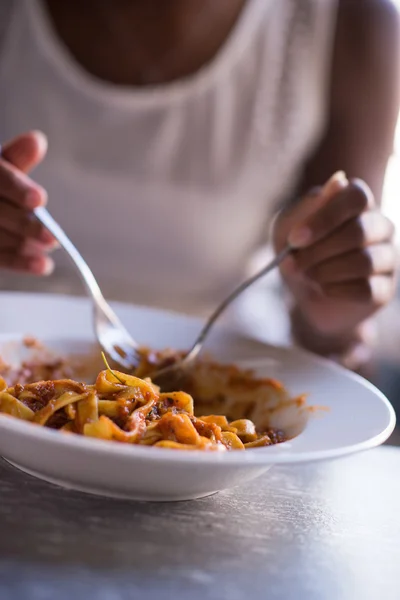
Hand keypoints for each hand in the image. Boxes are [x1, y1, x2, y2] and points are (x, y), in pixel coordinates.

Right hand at [0, 131, 55, 274]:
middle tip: (53, 238)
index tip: (40, 199)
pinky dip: (19, 262)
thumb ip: (16, 158)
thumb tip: (37, 141)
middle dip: (25, 226)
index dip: (17, 188)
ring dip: (24, 247)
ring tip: (49, 250)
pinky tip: (43, 265)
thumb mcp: (1, 168)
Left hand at [273, 172, 395, 342]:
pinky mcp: (385, 288)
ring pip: (363, 262)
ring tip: (307, 275)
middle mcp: (380, 225)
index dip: (325, 218)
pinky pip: (365, 289)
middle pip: (358, 231)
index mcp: (357, 203)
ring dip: (324, 272)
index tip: (295, 239)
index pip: (356, 197)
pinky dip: (335, 291)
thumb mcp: (287, 228)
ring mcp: (387, 257)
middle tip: (292, 264)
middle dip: (317, 252)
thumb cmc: (298, 252)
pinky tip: (323, 289)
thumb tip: (338, 181)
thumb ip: (307, 206)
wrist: (304, 294)